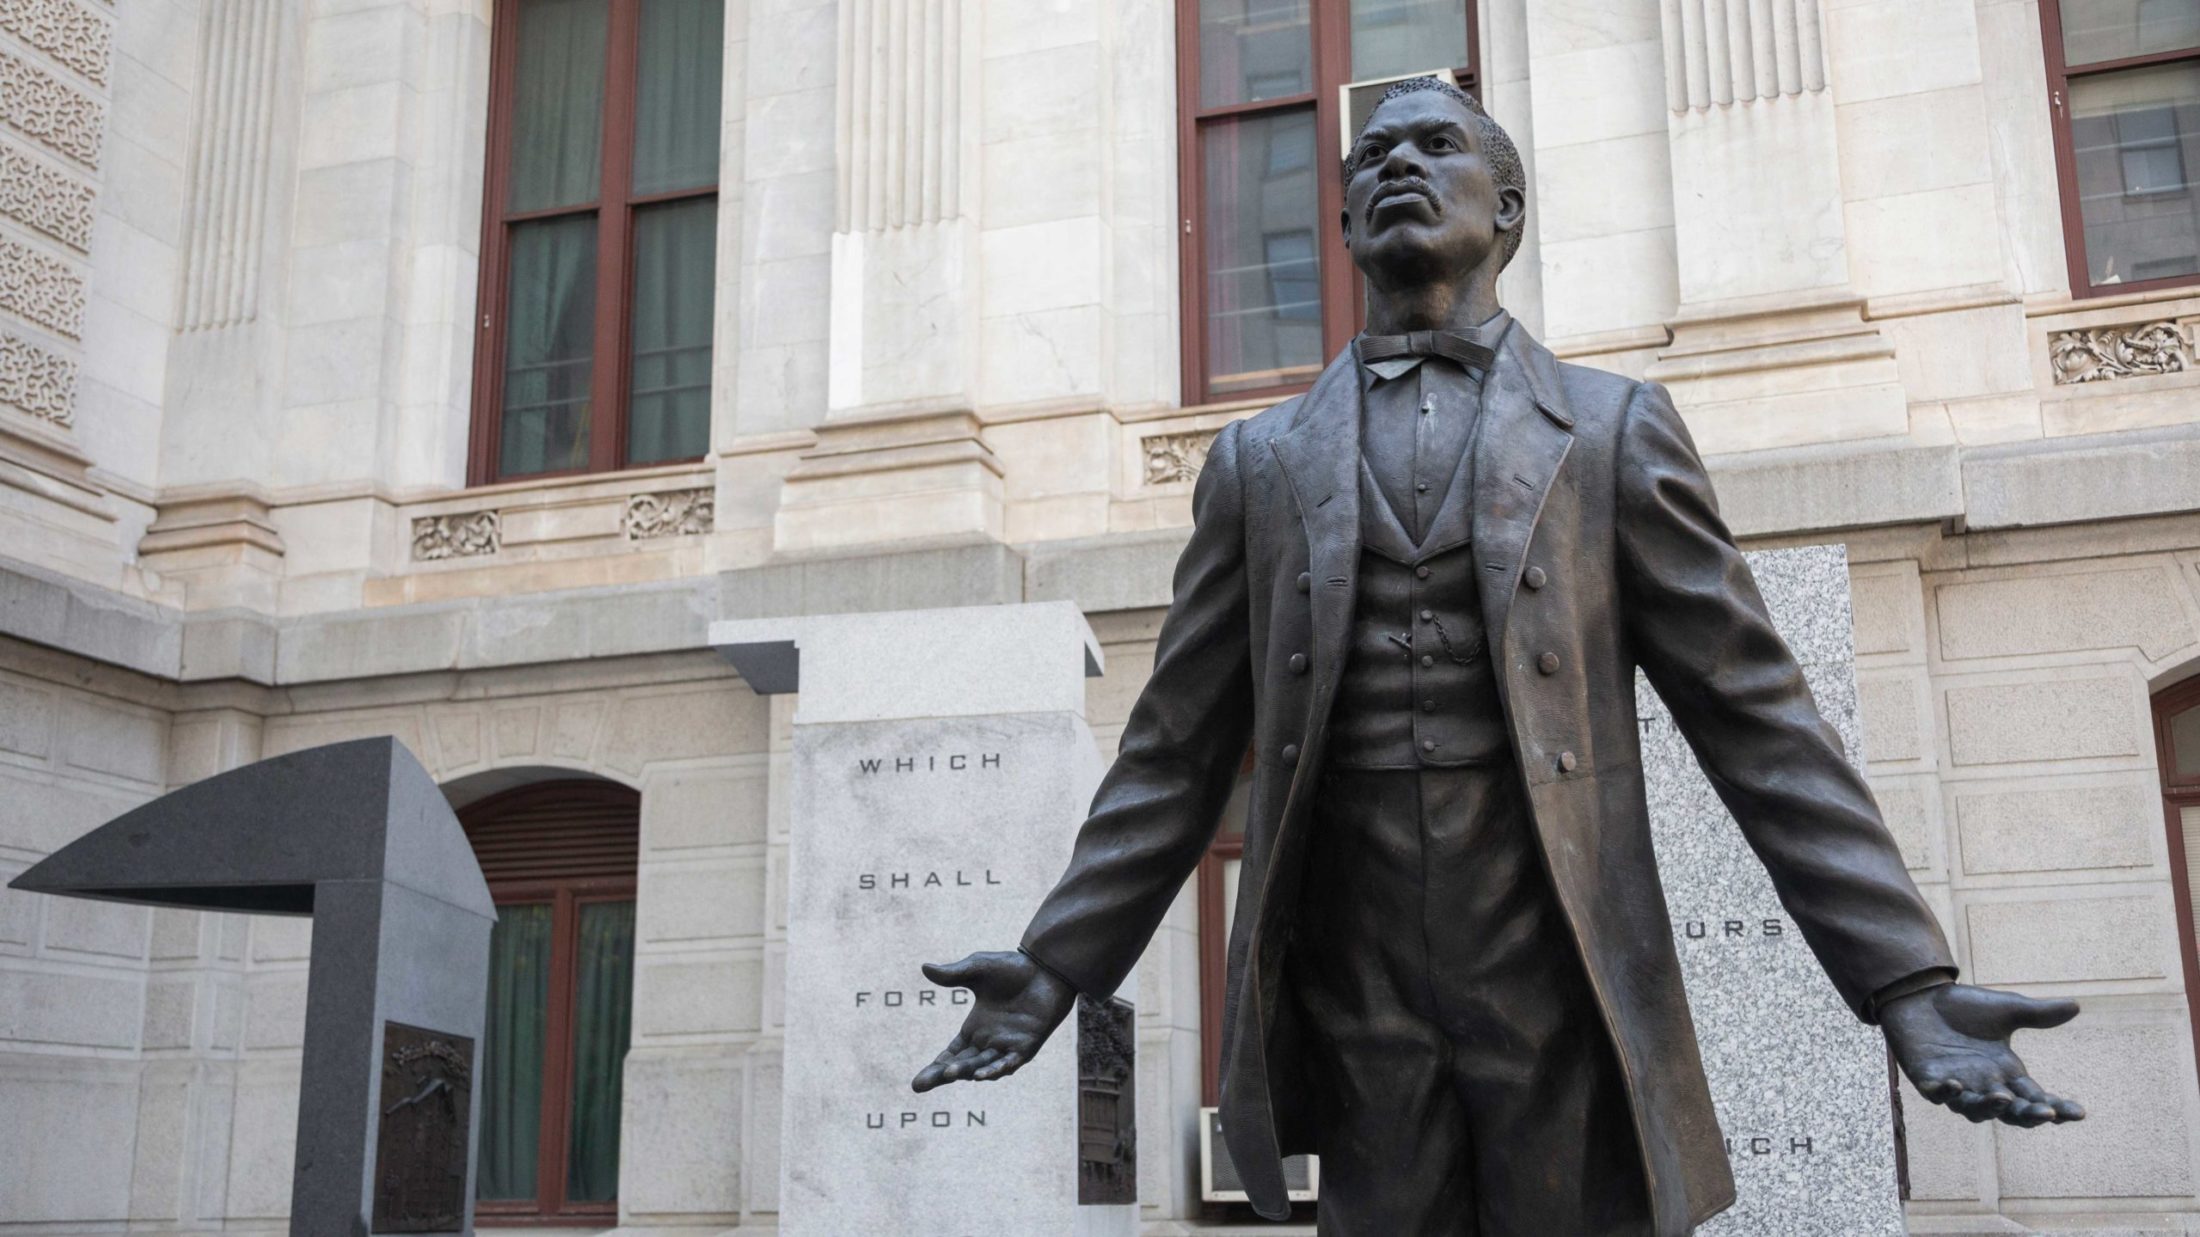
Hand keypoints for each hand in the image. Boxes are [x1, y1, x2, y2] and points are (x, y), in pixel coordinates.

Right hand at [910, 950, 1077, 1092]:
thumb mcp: (978, 968)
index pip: (951, 1054)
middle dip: (941, 1076)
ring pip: (982, 1066)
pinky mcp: (1026, 1045)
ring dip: (965, 1071)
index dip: (935, 1068)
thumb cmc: (1014, 968)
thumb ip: (953, 974)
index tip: (917, 1083)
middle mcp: (989, 1042)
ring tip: (948, 1073)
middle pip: (961, 1065)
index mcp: (975, 1028)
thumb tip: (924, 968)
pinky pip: (1008, 1062)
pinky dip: (995, 1070)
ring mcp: (1007, 1046)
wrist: (1047, 967)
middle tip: (919, 1086)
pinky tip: (980, 1075)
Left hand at [1882, 983, 2084, 1126]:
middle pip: (2011, 1111)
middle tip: (2047, 1113)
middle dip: (2028, 1114)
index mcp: (2006, 1072)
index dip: (2057, 1108)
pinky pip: (1936, 1094)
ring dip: (1989, 1107)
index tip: (2079, 1113)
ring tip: (2003, 1098)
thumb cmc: (1963, 1007)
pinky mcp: (1927, 1079)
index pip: (2036, 1097)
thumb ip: (2037, 1013)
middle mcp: (1984, 1085)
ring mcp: (1956, 1085)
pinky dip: (1945, 1093)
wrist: (1920, 996)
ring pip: (1975, 1109)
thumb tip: (2076, 1005)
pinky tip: (1955, 1085)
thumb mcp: (2006, 1009)